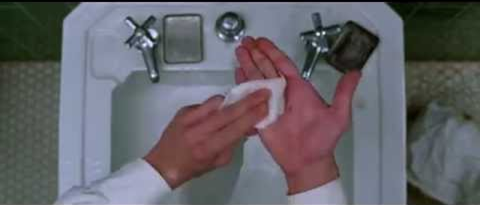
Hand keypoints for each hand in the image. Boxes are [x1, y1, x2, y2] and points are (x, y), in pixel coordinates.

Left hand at [144, 90, 269, 188]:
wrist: (164, 164)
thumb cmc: (194, 166)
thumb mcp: (218, 161)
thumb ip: (234, 143)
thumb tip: (249, 126)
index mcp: (209, 148)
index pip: (235, 128)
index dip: (252, 116)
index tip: (266, 106)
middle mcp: (199, 131)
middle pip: (228, 111)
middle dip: (249, 100)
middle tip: (263, 91)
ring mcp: (189, 119)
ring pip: (216, 102)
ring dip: (231, 100)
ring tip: (240, 100)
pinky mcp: (183, 111)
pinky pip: (205, 104)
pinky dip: (215, 105)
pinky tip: (217, 111)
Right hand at [235, 37, 361, 193]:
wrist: (309, 161)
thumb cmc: (323, 139)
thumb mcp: (339, 114)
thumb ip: (344, 92)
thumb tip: (356, 72)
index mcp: (299, 89)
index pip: (283, 65)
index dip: (272, 52)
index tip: (261, 41)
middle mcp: (283, 93)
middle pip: (267, 68)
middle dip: (256, 54)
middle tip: (245, 40)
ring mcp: (270, 104)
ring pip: (257, 79)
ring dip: (247, 65)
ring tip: (238, 50)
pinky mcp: (260, 116)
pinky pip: (250, 98)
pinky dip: (243, 85)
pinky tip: (237, 74)